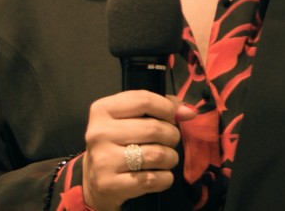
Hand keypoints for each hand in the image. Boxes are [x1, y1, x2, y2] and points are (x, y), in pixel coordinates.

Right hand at [81, 90, 198, 210]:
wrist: (95, 180)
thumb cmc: (118, 142)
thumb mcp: (130, 118)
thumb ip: (160, 107)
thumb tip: (188, 112)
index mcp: (102, 110)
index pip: (144, 100)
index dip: (167, 108)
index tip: (172, 117)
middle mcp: (99, 133)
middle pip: (154, 128)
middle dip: (172, 135)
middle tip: (170, 140)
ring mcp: (103, 160)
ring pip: (157, 155)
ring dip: (171, 157)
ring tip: (167, 158)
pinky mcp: (110, 184)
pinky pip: (153, 179)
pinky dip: (165, 178)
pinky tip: (161, 175)